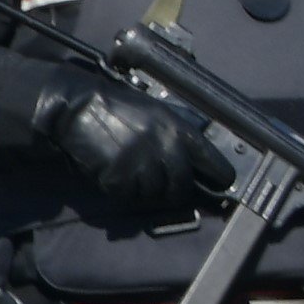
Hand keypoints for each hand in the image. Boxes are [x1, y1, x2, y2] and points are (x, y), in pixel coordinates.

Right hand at [33, 62, 234, 202]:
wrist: (79, 107)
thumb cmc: (117, 108)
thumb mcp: (153, 111)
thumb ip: (174, 134)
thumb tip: (193, 161)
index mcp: (175, 127)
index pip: (208, 157)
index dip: (219, 174)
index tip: (224, 185)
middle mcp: (164, 146)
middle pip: (181, 186)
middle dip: (174, 192)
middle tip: (164, 190)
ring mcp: (142, 163)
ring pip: (154, 194)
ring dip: (144, 190)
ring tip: (130, 173)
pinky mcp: (120, 178)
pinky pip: (128, 196)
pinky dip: (122, 190)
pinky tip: (113, 173)